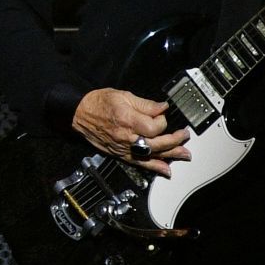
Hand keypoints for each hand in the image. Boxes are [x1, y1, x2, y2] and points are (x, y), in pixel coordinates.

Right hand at [73, 87, 190, 175]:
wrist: (79, 113)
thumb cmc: (99, 103)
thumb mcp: (123, 95)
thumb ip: (145, 104)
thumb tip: (162, 107)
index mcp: (128, 119)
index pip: (154, 126)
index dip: (162, 121)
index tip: (162, 115)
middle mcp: (126, 136)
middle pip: (157, 143)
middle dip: (174, 140)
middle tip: (184, 135)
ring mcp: (123, 147)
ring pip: (151, 154)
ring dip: (170, 155)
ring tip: (184, 154)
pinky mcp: (120, 153)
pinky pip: (139, 163)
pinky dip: (154, 167)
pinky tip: (166, 169)